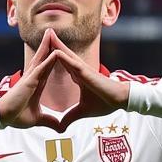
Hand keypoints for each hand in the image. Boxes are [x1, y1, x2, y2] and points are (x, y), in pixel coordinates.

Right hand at [0, 30, 61, 128]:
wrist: (4, 118)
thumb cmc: (17, 117)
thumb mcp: (38, 119)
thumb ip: (50, 121)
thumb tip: (61, 128)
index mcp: (36, 84)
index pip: (47, 67)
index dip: (54, 57)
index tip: (61, 48)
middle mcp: (33, 77)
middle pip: (44, 57)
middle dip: (49, 45)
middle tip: (54, 32)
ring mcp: (31, 78)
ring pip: (42, 58)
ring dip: (48, 45)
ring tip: (52, 32)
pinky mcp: (29, 81)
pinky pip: (41, 68)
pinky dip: (49, 60)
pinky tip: (56, 51)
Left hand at [0, 30, 130, 132]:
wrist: (120, 100)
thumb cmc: (105, 103)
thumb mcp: (82, 112)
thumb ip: (70, 117)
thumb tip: (61, 127)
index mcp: (78, 76)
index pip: (61, 64)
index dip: (51, 57)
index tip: (41, 51)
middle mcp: (79, 70)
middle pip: (63, 55)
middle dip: (53, 44)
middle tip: (44, 34)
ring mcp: (83, 70)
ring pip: (67, 55)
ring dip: (57, 45)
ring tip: (47, 35)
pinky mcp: (87, 73)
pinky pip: (73, 64)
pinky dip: (64, 57)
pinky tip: (55, 51)